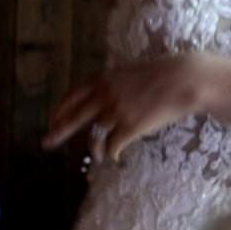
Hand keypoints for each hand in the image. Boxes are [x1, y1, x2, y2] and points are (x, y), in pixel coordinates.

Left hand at [43, 53, 209, 163]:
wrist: (184, 79)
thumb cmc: (162, 74)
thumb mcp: (130, 72)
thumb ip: (114, 84)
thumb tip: (104, 98)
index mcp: (104, 79)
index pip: (73, 95)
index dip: (60, 109)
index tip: (51, 120)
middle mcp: (105, 95)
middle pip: (75, 117)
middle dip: (58, 131)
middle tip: (47, 143)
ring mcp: (117, 112)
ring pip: (95, 136)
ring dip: (94, 149)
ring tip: (97, 156)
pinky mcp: (131, 127)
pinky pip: (113, 146)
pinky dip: (112, 153)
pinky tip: (114, 157)